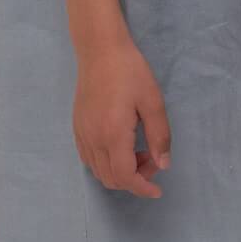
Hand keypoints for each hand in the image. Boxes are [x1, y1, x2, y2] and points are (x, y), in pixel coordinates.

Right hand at [72, 34, 171, 195]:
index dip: (142, 188)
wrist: (100, 51)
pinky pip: (89, 159)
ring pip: (98, 171)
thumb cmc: (130, 72)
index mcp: (113, 134)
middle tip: (152, 158)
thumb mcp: (153, 102)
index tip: (157, 190)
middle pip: (111, 178)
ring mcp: (82, 135)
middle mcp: (93, 139)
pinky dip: (106, 164)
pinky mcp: (77, 128)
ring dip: (120, 172)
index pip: (125, 176)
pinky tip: (121, 147)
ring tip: (139, 151)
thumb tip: (163, 164)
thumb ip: (159, 136)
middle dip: (135, 179)